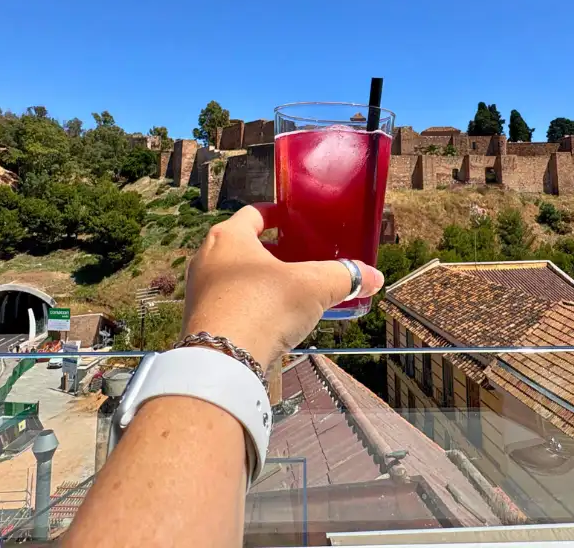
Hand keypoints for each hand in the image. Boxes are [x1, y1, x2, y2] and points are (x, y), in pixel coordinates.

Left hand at [181, 204, 384, 367]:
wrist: (222, 361)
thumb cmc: (262, 309)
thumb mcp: (312, 287)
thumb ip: (343, 276)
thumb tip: (374, 277)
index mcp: (229, 236)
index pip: (254, 213)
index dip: (276, 214)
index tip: (293, 220)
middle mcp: (208, 258)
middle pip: (244, 245)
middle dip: (273, 251)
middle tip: (300, 257)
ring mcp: (199, 289)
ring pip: (236, 275)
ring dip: (261, 279)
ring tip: (290, 290)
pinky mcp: (200, 318)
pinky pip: (229, 301)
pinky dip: (250, 303)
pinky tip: (272, 318)